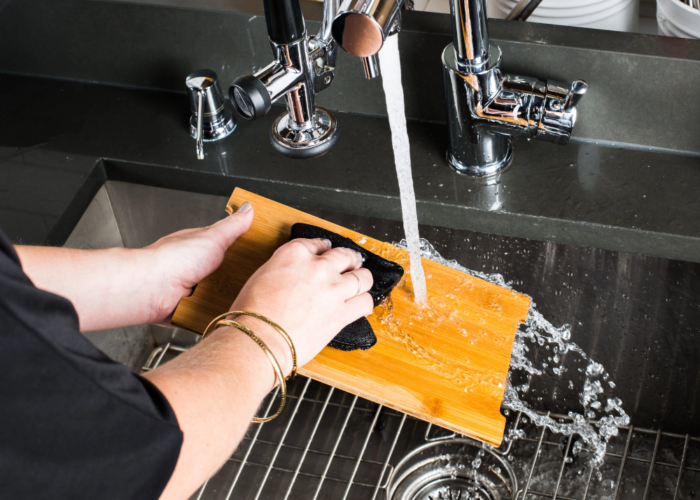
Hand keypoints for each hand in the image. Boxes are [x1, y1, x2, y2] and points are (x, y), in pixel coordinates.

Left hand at [143, 202, 253, 324]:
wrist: (152, 290)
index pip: (229, 247)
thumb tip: (248, 209)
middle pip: (228, 274)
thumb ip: (232, 226)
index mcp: (201, 248)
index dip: (246, 252)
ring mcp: (194, 291)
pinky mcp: (191, 311)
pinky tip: (225, 312)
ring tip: (243, 298)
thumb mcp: (212, 237)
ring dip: (230, 298)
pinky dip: (219, 313)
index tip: (264, 256)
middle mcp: (197, 269)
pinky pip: (212, 313)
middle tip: (256, 281)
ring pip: (222, 295)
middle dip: (240, 279)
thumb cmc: (172, 260)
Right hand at [230, 237, 374, 375]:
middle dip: (349, 260)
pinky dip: (364, 302)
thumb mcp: (262, 276)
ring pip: (362, 277)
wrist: (258, 339)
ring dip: (361, 279)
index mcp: (294, 253)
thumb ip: (284, 270)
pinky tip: (360, 304)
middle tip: (350, 265)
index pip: (317, 243)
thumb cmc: (251, 313)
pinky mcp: (342, 312)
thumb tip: (292, 277)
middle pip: (345, 256)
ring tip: (360, 283)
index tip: (326, 253)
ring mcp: (333, 289)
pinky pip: (365, 302)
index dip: (324, 249)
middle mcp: (318, 267)